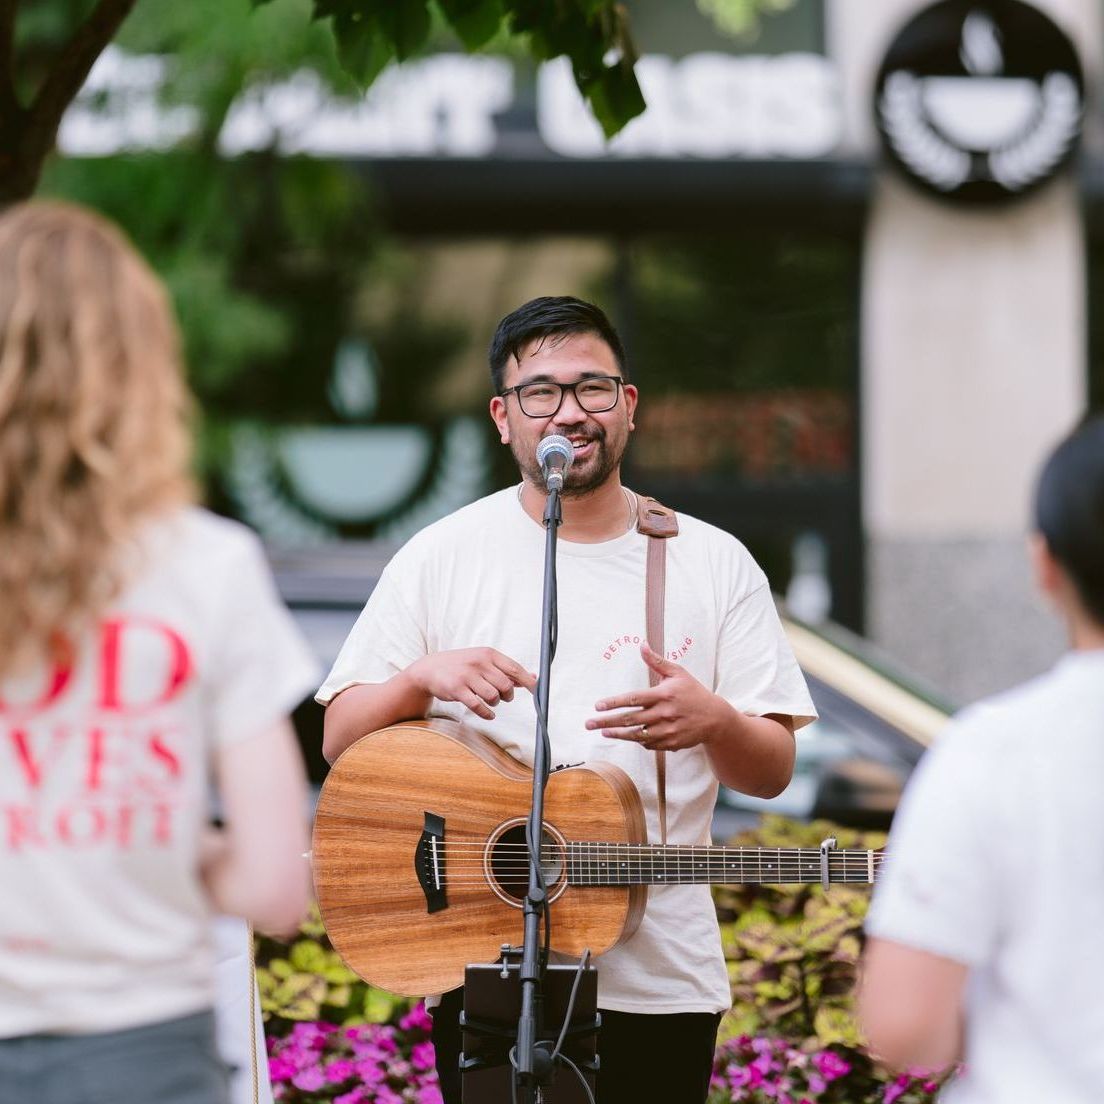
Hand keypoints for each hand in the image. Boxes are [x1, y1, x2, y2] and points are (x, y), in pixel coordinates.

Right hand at [407, 648, 536, 720]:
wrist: (430, 669)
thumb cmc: (462, 665)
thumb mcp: (483, 661)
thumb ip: (507, 670)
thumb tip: (533, 677)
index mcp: (488, 654)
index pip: (514, 668)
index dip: (528, 682)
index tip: (536, 691)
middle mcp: (479, 662)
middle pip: (506, 685)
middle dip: (508, 695)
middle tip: (503, 697)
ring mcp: (467, 676)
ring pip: (494, 696)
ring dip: (496, 703)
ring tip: (491, 701)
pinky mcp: (457, 689)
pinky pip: (478, 706)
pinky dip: (486, 713)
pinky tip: (488, 714)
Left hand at [585, 642, 728, 750]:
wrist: (716, 718)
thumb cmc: (694, 692)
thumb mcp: (678, 673)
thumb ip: (657, 662)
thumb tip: (642, 645)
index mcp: (663, 695)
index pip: (633, 699)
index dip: (613, 703)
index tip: (597, 706)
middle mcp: (664, 714)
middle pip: (630, 719)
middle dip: (607, 722)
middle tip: (589, 723)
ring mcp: (667, 731)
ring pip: (637, 735)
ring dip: (618, 734)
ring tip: (603, 732)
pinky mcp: (671, 743)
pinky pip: (649, 744)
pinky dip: (638, 740)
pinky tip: (628, 736)